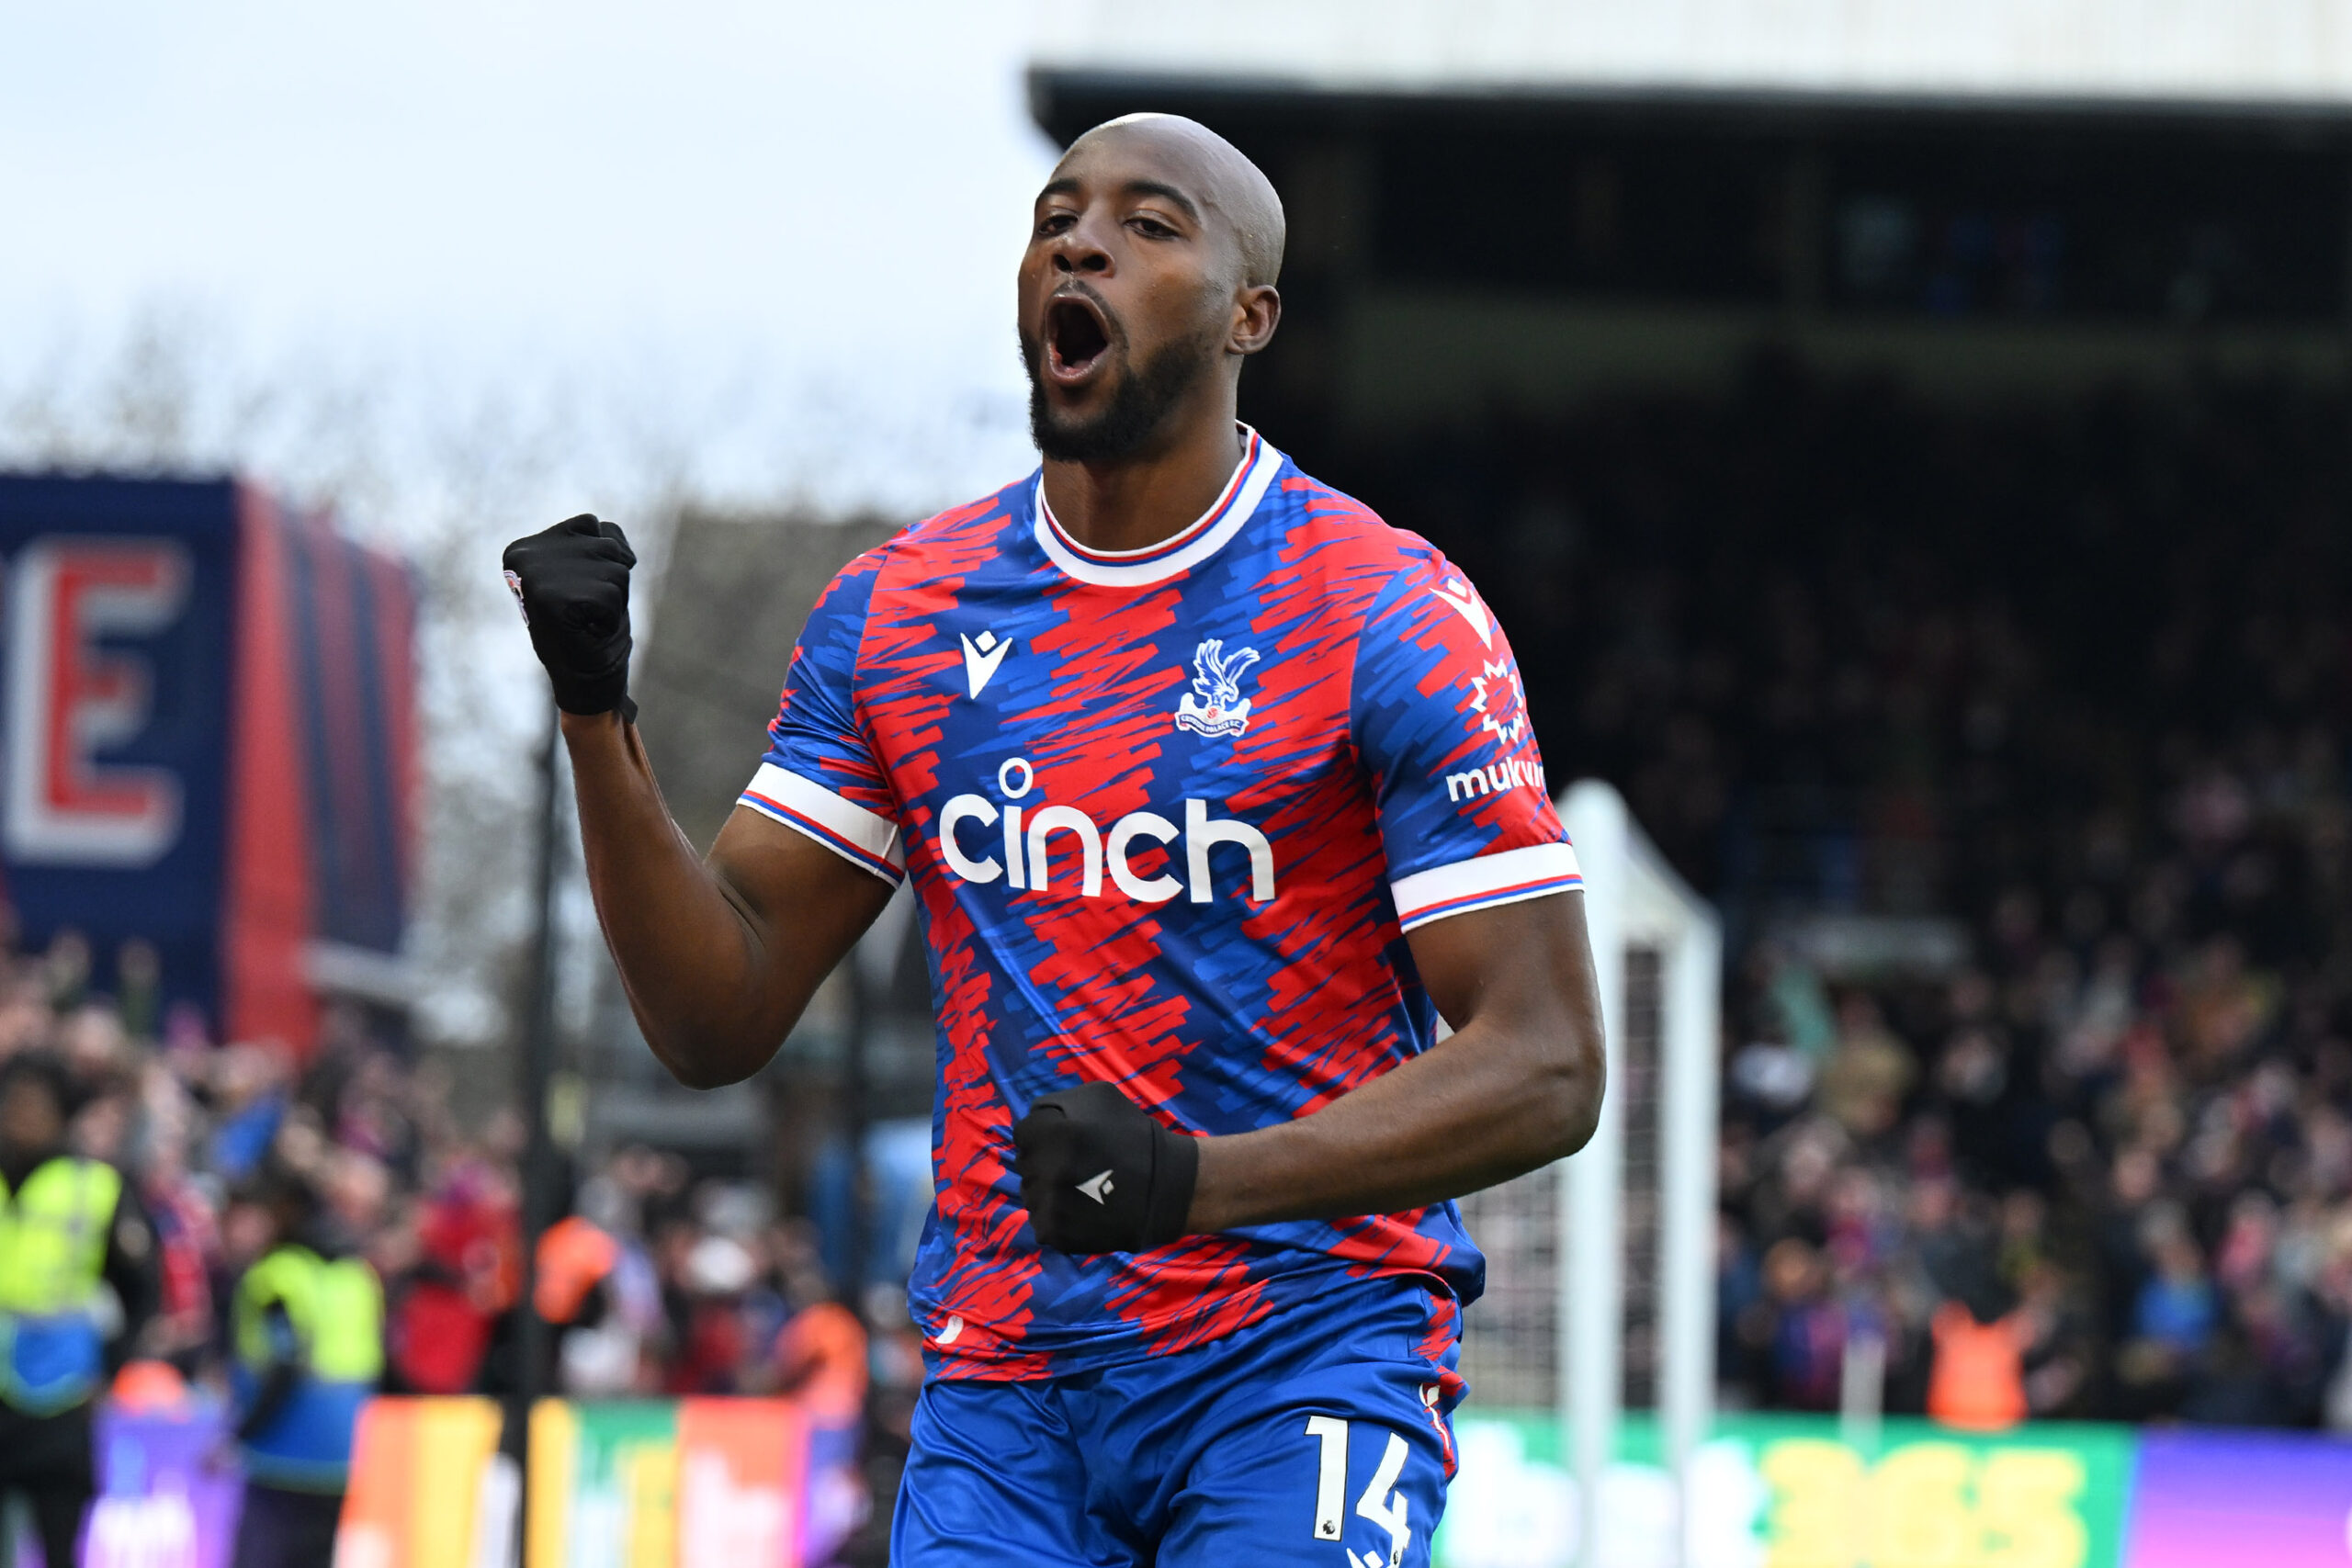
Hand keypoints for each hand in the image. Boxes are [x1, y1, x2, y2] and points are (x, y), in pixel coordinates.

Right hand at [502, 514, 637, 718]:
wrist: (580, 680)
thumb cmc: (586, 624)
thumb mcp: (584, 571)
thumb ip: (590, 542)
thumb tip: (610, 535)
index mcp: (523, 548)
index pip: (593, 524)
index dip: (603, 560)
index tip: (579, 590)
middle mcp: (527, 557)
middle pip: (608, 544)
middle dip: (612, 578)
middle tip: (588, 608)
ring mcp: (540, 578)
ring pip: (616, 568)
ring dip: (615, 596)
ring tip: (589, 618)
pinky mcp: (559, 601)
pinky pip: (614, 596)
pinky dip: (612, 617)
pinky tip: (589, 631)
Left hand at [1012, 1081, 1198, 1253]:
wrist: (1167, 1187)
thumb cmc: (1133, 1136)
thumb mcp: (1099, 1096)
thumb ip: (1056, 1103)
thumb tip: (1033, 1120)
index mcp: (1053, 1132)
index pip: (1023, 1133)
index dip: (1044, 1135)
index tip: (1064, 1142)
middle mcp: (1046, 1168)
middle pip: (1026, 1164)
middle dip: (1045, 1162)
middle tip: (1077, 1165)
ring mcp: (1049, 1204)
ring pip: (1030, 1194)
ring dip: (1048, 1190)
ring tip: (1081, 1189)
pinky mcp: (1056, 1233)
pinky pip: (1040, 1221)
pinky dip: (1055, 1217)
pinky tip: (1081, 1210)